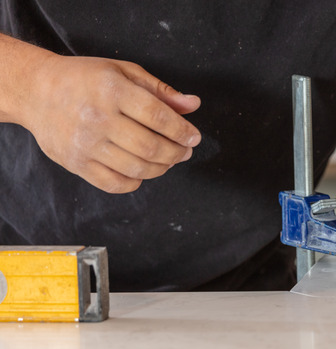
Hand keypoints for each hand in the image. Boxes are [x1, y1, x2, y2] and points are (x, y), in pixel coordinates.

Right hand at [19, 54, 200, 192]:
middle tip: (184, 151)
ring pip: (137, 168)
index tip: (194, 137)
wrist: (36, 91)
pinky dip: (136, 182)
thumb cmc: (85, 79)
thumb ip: (161, 90)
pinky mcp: (76, 164)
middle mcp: (98, 118)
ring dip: (162, 168)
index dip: (182, 131)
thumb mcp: (124, 72)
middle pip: (151, 147)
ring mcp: (85, 144)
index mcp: (112, 90)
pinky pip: (115, 184)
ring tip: (168, 160)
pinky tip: (142, 171)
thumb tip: (193, 104)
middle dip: (177, 152)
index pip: (158, 116)